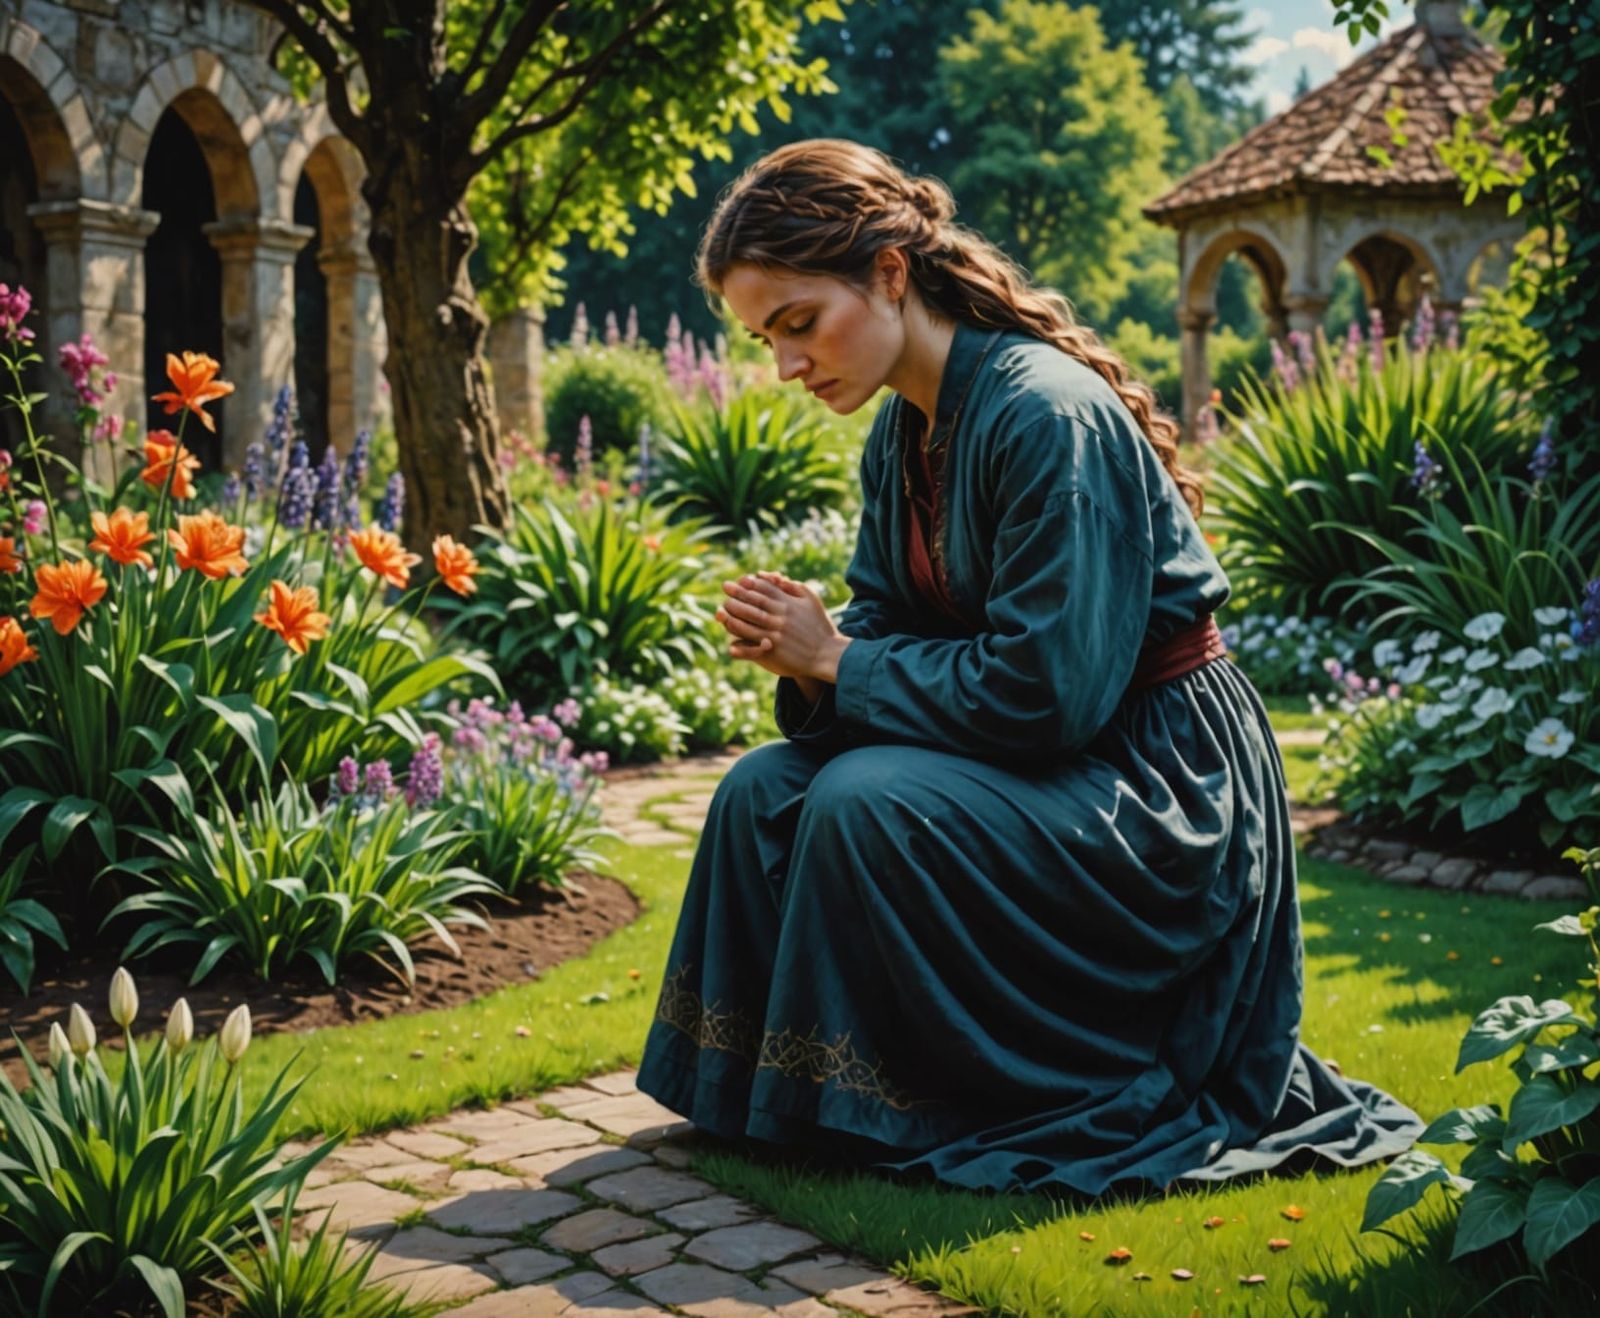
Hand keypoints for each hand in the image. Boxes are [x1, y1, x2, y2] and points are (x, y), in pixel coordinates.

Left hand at [716, 571, 848, 683]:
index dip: (750, 583)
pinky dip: (740, 640)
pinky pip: (752, 643)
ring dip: (733, 614)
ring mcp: (776, 634)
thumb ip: (793, 587)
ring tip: (722, 610)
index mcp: (789, 604)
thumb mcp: (811, 600)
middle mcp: (781, 617)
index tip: (740, 579)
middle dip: (737, 594)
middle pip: (754, 602)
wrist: (827, 654)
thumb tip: (776, 577)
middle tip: (725, 587)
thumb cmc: (820, 625)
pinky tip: (730, 636)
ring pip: (749, 622)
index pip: (765, 589)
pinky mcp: (774, 650)